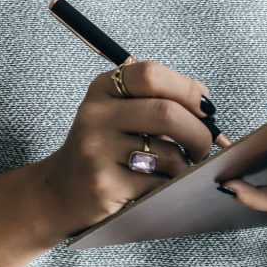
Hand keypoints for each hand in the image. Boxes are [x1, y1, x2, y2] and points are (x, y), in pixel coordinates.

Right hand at [43, 58, 222, 238]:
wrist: (59, 192)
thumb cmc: (104, 148)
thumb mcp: (119, 111)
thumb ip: (158, 99)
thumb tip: (207, 108)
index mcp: (104, 88)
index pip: (151, 74)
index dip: (187, 89)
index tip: (205, 109)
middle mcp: (96, 114)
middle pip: (166, 113)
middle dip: (198, 132)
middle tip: (203, 146)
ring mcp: (97, 150)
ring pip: (168, 154)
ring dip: (185, 165)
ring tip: (177, 169)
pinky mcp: (104, 185)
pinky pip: (158, 183)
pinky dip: (170, 186)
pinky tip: (159, 186)